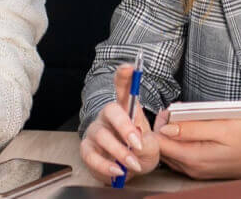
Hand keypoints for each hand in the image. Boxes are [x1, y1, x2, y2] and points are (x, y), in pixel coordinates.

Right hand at [80, 64, 163, 182]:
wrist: (128, 172)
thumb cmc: (139, 153)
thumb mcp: (152, 148)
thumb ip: (148, 143)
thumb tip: (137, 142)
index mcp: (126, 111)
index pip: (124, 89)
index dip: (125, 77)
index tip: (130, 68)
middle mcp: (108, 117)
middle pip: (111, 110)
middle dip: (124, 126)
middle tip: (137, 142)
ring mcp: (96, 132)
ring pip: (102, 135)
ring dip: (120, 152)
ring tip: (133, 163)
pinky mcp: (87, 149)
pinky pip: (92, 156)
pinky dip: (106, 165)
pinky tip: (118, 171)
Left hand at [157, 118, 240, 179]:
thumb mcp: (223, 127)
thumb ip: (192, 128)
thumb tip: (166, 127)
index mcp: (194, 158)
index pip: (159, 144)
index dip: (158, 125)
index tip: (166, 112)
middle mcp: (191, 168)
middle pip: (162, 148)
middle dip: (163, 128)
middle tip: (173, 111)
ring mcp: (196, 170)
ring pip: (170, 152)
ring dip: (171, 134)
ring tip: (182, 118)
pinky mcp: (201, 168)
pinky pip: (180, 155)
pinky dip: (180, 141)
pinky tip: (189, 130)